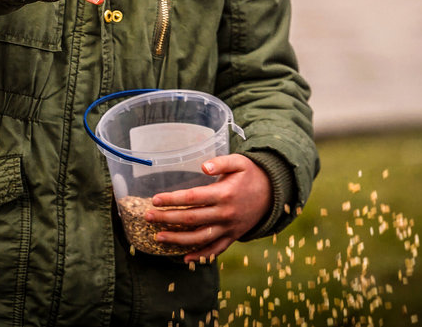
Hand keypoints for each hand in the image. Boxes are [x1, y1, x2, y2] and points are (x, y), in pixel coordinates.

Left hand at [145, 154, 271, 263]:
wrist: (273, 193)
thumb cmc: (252, 174)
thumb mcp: (239, 162)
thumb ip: (220, 162)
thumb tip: (203, 167)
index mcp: (224, 194)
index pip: (192, 198)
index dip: (173, 199)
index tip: (155, 199)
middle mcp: (225, 213)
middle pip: (191, 219)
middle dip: (167, 218)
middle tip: (147, 217)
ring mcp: (229, 227)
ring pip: (200, 238)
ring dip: (178, 240)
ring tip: (158, 237)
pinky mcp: (233, 236)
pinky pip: (216, 249)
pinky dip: (201, 256)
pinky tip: (185, 258)